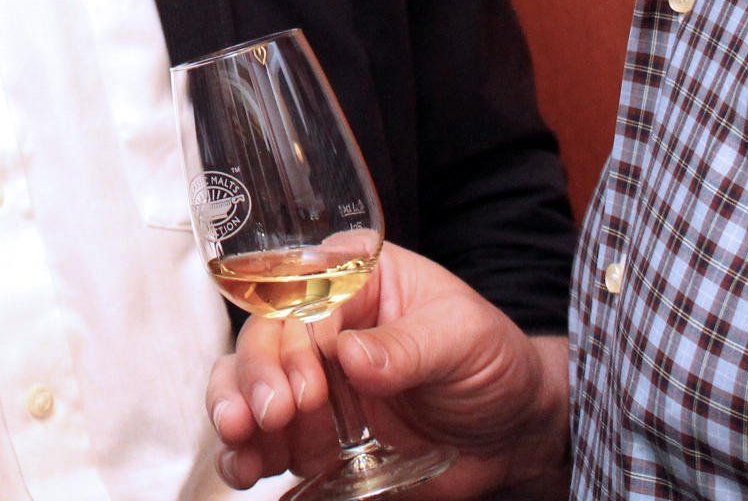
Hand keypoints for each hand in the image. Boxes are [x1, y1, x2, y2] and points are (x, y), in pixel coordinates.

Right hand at [207, 243, 566, 499]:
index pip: (297, 299)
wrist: (512, 432)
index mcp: (351, 279)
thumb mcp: (462, 339)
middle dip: (253, 381)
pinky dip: (246, 453)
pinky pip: (264, 437)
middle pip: (260, 341)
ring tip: (242, 450)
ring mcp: (310, 379)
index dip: (289, 343)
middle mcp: (320, 324)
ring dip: (235, 416)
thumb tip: (352, 355)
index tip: (305, 390)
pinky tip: (244, 468)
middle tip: (267, 418)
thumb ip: (408, 346)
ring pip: (246, 387)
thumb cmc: (491, 362)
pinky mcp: (311, 430)